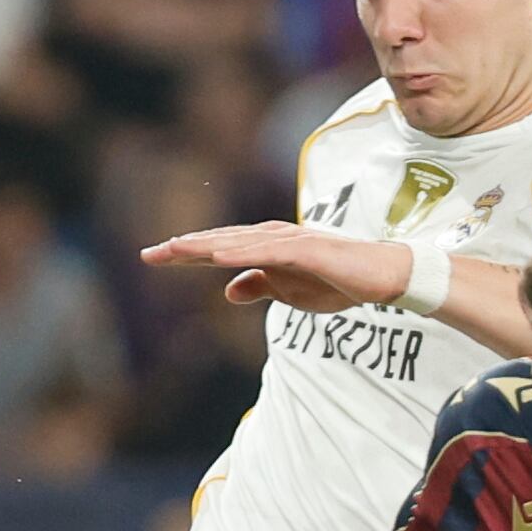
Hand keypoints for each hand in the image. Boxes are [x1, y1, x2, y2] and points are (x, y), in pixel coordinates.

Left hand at [141, 222, 415, 316]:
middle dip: (184, 248)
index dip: (185, 255)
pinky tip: (219, 256)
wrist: (383, 278)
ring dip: (207, 245)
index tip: (153, 258)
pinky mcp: (309, 249)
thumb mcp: (291, 292)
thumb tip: (228, 291)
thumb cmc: (338, 281)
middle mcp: (274, 238)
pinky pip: (270, 250)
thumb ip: (261, 286)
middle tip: (148, 254)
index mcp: (267, 249)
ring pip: (239, 242)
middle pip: (220, 241)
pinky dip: (243, 251)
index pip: (218, 250)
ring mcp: (291, 241)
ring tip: (175, 250)